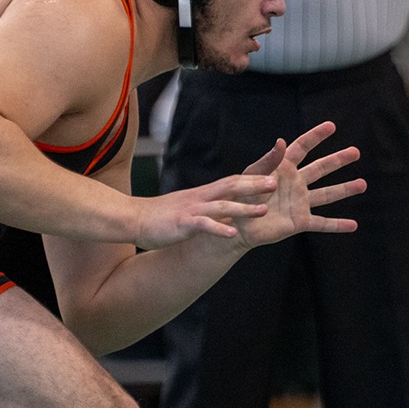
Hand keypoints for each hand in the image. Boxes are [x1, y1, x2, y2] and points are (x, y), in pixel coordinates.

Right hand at [130, 174, 276, 247]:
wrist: (133, 217)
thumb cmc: (161, 215)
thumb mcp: (188, 206)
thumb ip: (207, 205)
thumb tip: (225, 207)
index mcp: (203, 194)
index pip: (232, 181)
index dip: (252, 177)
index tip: (273, 173)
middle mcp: (200, 198)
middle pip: (231, 187)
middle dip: (254, 186)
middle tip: (276, 183)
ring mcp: (192, 210)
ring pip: (222, 206)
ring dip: (243, 208)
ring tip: (263, 210)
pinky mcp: (182, 224)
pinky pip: (203, 226)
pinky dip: (218, 229)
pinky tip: (232, 234)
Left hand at [230, 121, 365, 246]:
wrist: (237, 224)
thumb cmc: (240, 196)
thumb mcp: (252, 175)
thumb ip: (268, 160)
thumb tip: (282, 141)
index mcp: (283, 168)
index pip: (302, 148)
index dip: (316, 136)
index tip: (331, 126)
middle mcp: (296, 183)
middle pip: (321, 168)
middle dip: (338, 160)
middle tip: (356, 152)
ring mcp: (299, 202)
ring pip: (327, 194)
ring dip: (345, 189)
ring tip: (363, 184)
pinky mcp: (300, 221)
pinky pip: (322, 223)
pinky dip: (337, 225)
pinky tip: (353, 225)